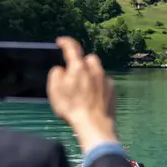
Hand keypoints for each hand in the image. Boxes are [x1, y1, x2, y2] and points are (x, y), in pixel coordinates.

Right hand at [48, 36, 116, 150]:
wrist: (94, 125)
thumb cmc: (72, 108)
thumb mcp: (54, 91)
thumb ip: (56, 74)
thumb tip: (61, 69)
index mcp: (79, 67)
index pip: (72, 47)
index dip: (65, 42)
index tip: (60, 41)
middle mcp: (95, 69)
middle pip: (88, 58)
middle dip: (81, 62)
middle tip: (74, 73)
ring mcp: (106, 79)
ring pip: (97, 69)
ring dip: (90, 73)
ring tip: (84, 87)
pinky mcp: (113, 90)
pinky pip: (104, 81)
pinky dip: (98, 84)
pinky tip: (93, 96)